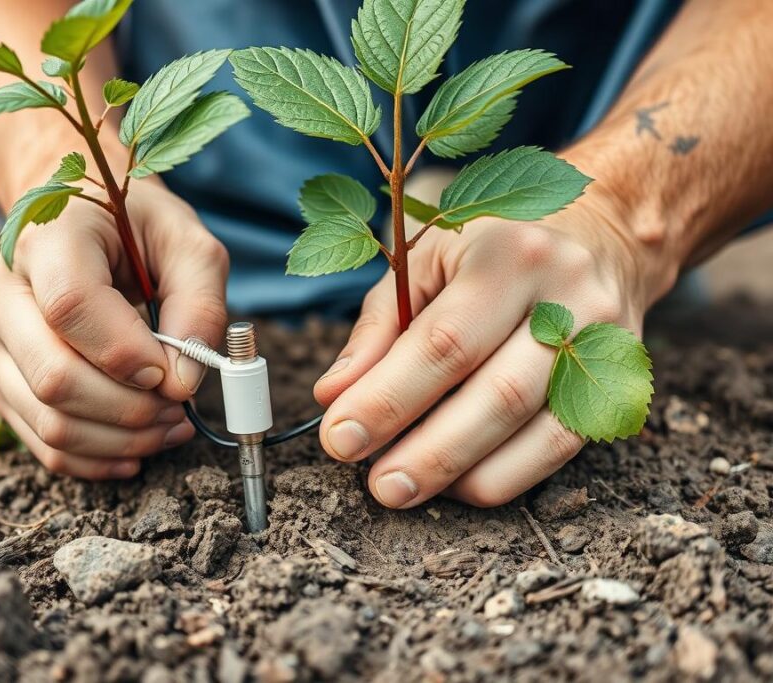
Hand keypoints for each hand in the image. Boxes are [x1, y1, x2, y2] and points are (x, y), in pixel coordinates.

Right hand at [0, 182, 228, 478]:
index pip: (71, 307)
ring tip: (169, 425)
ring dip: (120, 441)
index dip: (127, 352)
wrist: (76, 219)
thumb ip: (198, 305)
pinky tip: (136, 449)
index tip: (173, 370)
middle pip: (55, 377)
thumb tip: (183, 381)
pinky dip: (95, 458)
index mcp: (44, 240)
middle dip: (131, 409)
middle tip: (181, 407)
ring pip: (48, 420)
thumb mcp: (187, 244)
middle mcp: (1, 294)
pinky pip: (41, 443)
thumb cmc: (134, 227)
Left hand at [314, 184, 673, 507]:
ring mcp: (604, 344)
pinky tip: (456, 484)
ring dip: (463, 473)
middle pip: (496, 394)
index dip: (387, 399)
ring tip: (404, 490)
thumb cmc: (488, 251)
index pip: (443, 342)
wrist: (597, 237)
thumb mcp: (424, 263)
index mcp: (508, 254)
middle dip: (427, 452)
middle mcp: (567, 296)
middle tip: (377, 486)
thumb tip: (333, 397)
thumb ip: (378, 329)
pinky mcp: (621, 384)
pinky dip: (504, 476)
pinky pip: (562, 448)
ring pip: (536, 430)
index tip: (340, 438)